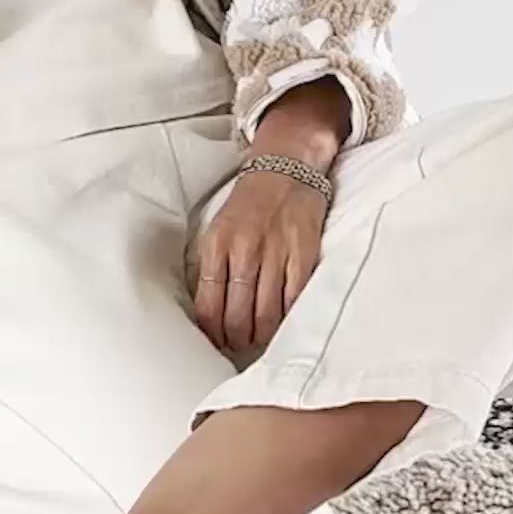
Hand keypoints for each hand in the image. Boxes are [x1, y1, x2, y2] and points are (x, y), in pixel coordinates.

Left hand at [192, 166, 328, 363]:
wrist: (285, 167)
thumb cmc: (249, 204)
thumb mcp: (218, 230)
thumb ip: (213, 268)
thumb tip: (210, 314)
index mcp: (217, 245)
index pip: (209, 306)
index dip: (213, 333)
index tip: (217, 342)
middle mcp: (244, 250)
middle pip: (237, 316)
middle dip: (237, 339)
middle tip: (239, 346)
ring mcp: (276, 252)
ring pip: (266, 314)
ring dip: (262, 335)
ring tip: (259, 340)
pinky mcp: (304, 252)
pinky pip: (295, 298)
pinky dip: (288, 318)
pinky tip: (283, 325)